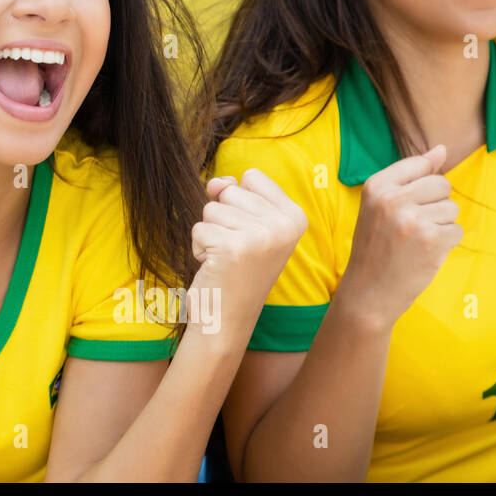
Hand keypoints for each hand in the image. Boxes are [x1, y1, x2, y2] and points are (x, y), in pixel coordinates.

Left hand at [188, 170, 307, 343]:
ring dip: (210, 233)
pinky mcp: (232, 248)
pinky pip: (199, 228)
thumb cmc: (236, 268)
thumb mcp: (246, 225)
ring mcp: (261, 236)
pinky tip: (216, 266)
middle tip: (236, 250)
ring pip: (211, 208)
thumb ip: (233, 193)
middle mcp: (284, 225)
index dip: (239, 202)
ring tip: (226, 258)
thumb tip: (215, 182)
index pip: (252, 177)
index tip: (250, 233)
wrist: (227, 318)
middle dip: (223, 218)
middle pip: (230, 190)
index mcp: (296, 217)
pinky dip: (199, 247)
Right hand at [334, 144, 460, 328]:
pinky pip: (457, 230)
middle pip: (442, 185)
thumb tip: (443, 149)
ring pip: (452, 209)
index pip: (420, 165)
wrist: (367, 291)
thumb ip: (410, 176)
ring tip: (416, 241)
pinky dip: (446, 244)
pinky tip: (424, 254)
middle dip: (435, 206)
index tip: (407, 207)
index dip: (421, 187)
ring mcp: (412, 219)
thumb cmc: (375, 247)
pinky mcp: (431, 239)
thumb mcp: (379, 206)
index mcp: (376, 186)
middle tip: (412, 227)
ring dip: (441, 226)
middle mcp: (392, 198)